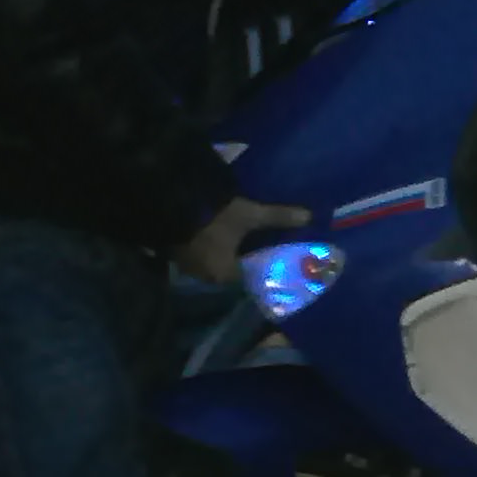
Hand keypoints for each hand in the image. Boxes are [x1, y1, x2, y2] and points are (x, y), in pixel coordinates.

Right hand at [175, 195, 310, 285]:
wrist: (167, 197)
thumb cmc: (214, 214)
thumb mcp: (248, 214)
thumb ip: (278, 217)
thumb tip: (309, 216)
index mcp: (224, 275)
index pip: (250, 280)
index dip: (264, 269)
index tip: (276, 258)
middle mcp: (204, 276)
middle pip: (232, 272)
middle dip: (246, 260)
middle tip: (262, 246)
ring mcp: (187, 264)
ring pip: (215, 262)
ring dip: (227, 253)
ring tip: (242, 239)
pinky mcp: (174, 250)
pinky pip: (200, 253)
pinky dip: (211, 246)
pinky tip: (219, 233)